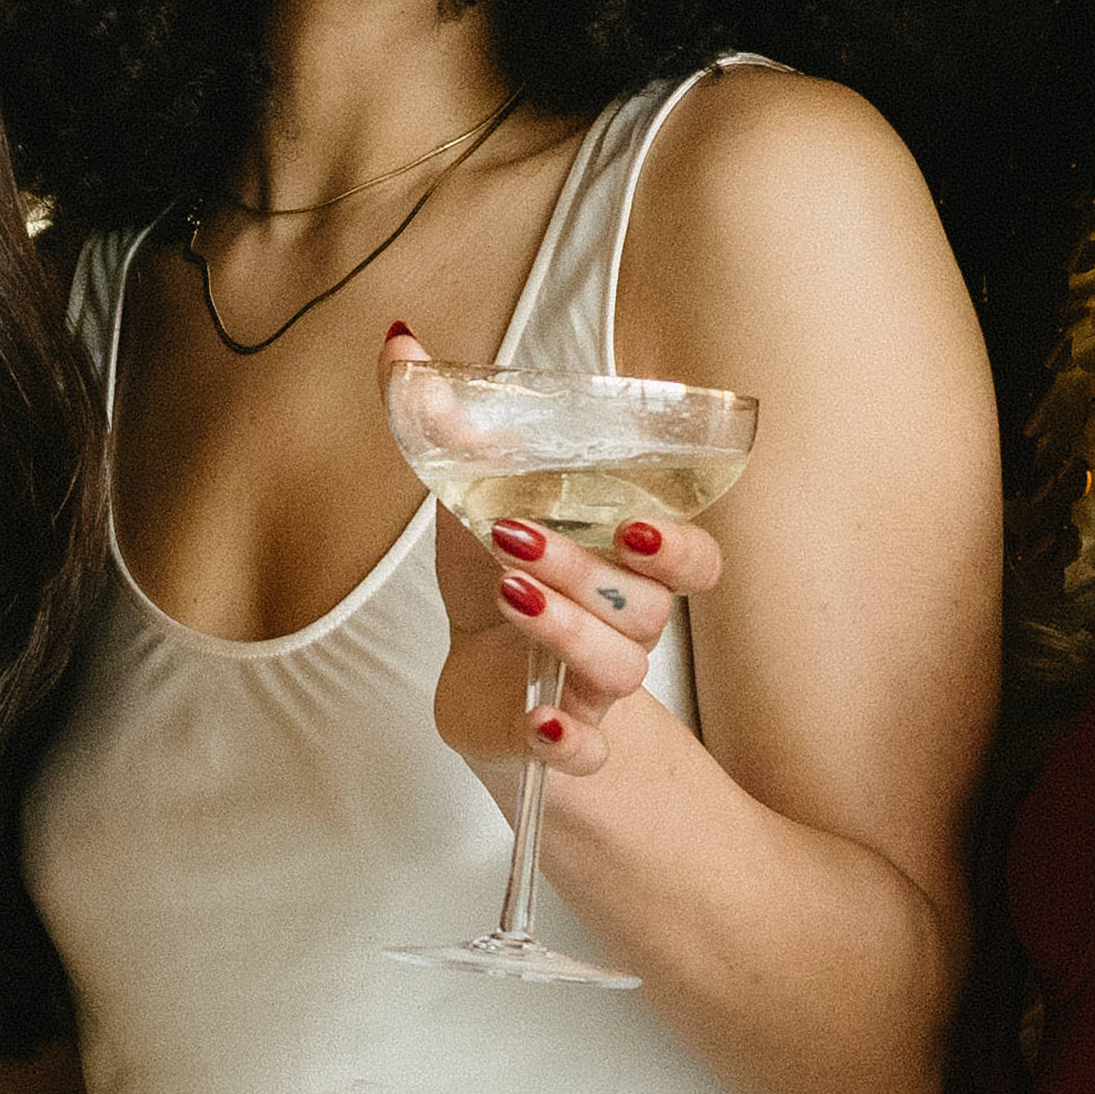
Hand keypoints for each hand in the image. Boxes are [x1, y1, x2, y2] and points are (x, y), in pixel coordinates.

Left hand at [389, 327, 723, 784]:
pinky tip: (539, 723)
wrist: (480, 676)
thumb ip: (445, 425)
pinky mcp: (559, 742)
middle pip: (648, 608)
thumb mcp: (469, 498)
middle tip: (512, 539)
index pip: (695, 560)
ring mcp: (595, 688)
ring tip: (507, 594)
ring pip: (619, 669)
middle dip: (585, 570)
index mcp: (626, 564)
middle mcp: (626, 626)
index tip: (630, 519)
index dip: (677, 544)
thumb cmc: (497, 573)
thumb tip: (398, 341)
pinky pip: (585, 753)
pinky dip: (567, 740)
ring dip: (567, 632)